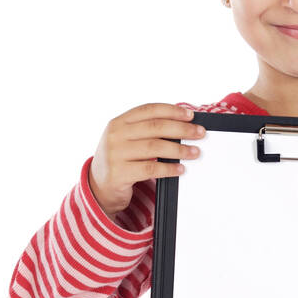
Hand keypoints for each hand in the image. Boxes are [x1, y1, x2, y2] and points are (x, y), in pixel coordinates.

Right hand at [88, 103, 204, 223]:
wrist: (98, 187)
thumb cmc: (119, 161)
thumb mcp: (125, 140)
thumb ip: (145, 131)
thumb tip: (182, 126)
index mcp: (118, 122)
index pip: (149, 110)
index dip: (172, 111)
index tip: (190, 115)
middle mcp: (115, 135)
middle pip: (155, 127)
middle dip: (182, 129)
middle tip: (199, 133)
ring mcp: (115, 154)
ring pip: (155, 147)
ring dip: (179, 150)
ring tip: (194, 152)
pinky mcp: (119, 173)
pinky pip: (151, 169)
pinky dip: (169, 169)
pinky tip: (180, 169)